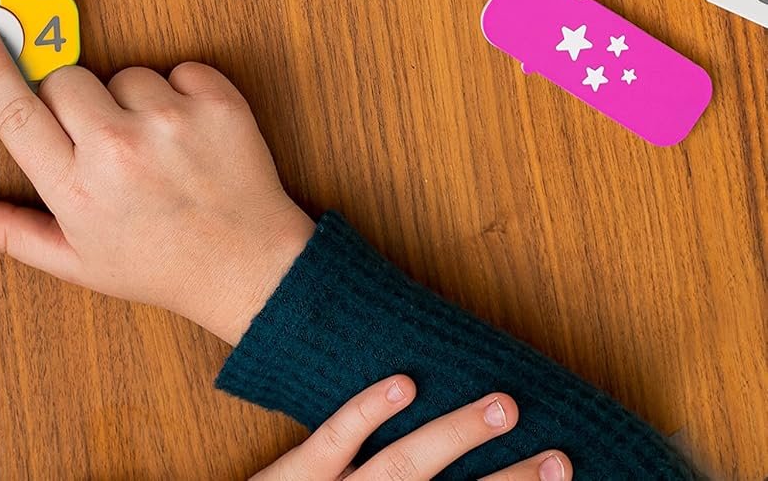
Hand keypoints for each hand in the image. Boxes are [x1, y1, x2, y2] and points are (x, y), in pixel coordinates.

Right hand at [0, 27, 314, 342]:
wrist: (249, 268)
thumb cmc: (158, 264)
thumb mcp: (77, 261)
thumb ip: (10, 231)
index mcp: (76, 189)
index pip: (15, 113)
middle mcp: (116, 150)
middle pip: (64, 78)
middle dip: (74, 98)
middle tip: (101, 137)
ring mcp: (168, 122)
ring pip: (125, 73)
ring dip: (134, 101)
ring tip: (156, 148)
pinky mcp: (215, 102)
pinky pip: (180, 69)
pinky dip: (184, 94)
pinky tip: (191, 135)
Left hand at [246, 377, 568, 480]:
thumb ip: (390, 479)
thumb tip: (447, 461)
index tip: (562, 471)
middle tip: (560, 455)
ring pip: (404, 468)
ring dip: (457, 436)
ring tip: (503, 405)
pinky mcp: (292, 479)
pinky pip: (333, 441)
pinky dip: (368, 411)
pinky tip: (404, 383)